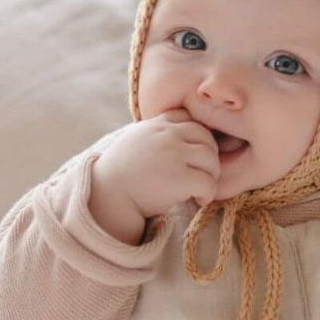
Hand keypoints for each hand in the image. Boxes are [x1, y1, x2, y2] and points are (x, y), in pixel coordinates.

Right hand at [94, 110, 221, 221]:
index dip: (198, 139)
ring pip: (212, 159)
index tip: (191, 158)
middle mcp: (167, 135)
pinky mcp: (180, 178)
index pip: (190, 119)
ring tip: (199, 188)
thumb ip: (157, 134)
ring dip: (211, 176)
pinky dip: (208, 194)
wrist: (108, 197)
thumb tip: (180, 137)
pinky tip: (197, 200)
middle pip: (207, 138)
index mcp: (157, 124)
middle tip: (201, 176)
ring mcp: (174, 155)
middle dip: (209, 158)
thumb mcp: (137, 141)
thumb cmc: (123, 175)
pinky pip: (209, 183)